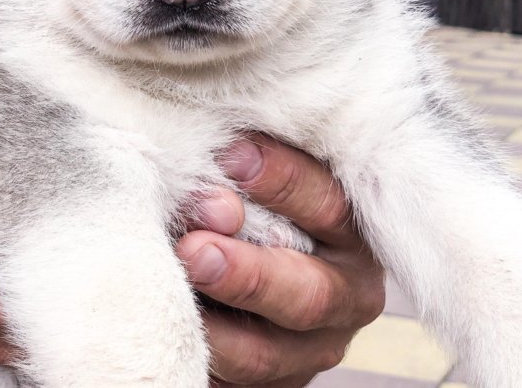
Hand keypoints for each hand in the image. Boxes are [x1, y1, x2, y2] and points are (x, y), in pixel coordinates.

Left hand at [176, 136, 384, 386]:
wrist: (256, 265)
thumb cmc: (258, 202)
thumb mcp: (268, 179)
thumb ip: (250, 171)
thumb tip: (216, 168)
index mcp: (353, 234)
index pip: (328, 205)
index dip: (280, 180)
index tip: (230, 156)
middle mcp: (347, 295)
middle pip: (308, 293)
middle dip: (248, 272)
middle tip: (197, 247)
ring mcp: (311, 348)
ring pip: (266, 352)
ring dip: (214, 322)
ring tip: (175, 285)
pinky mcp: (275, 381)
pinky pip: (234, 380)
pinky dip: (199, 350)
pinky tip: (167, 317)